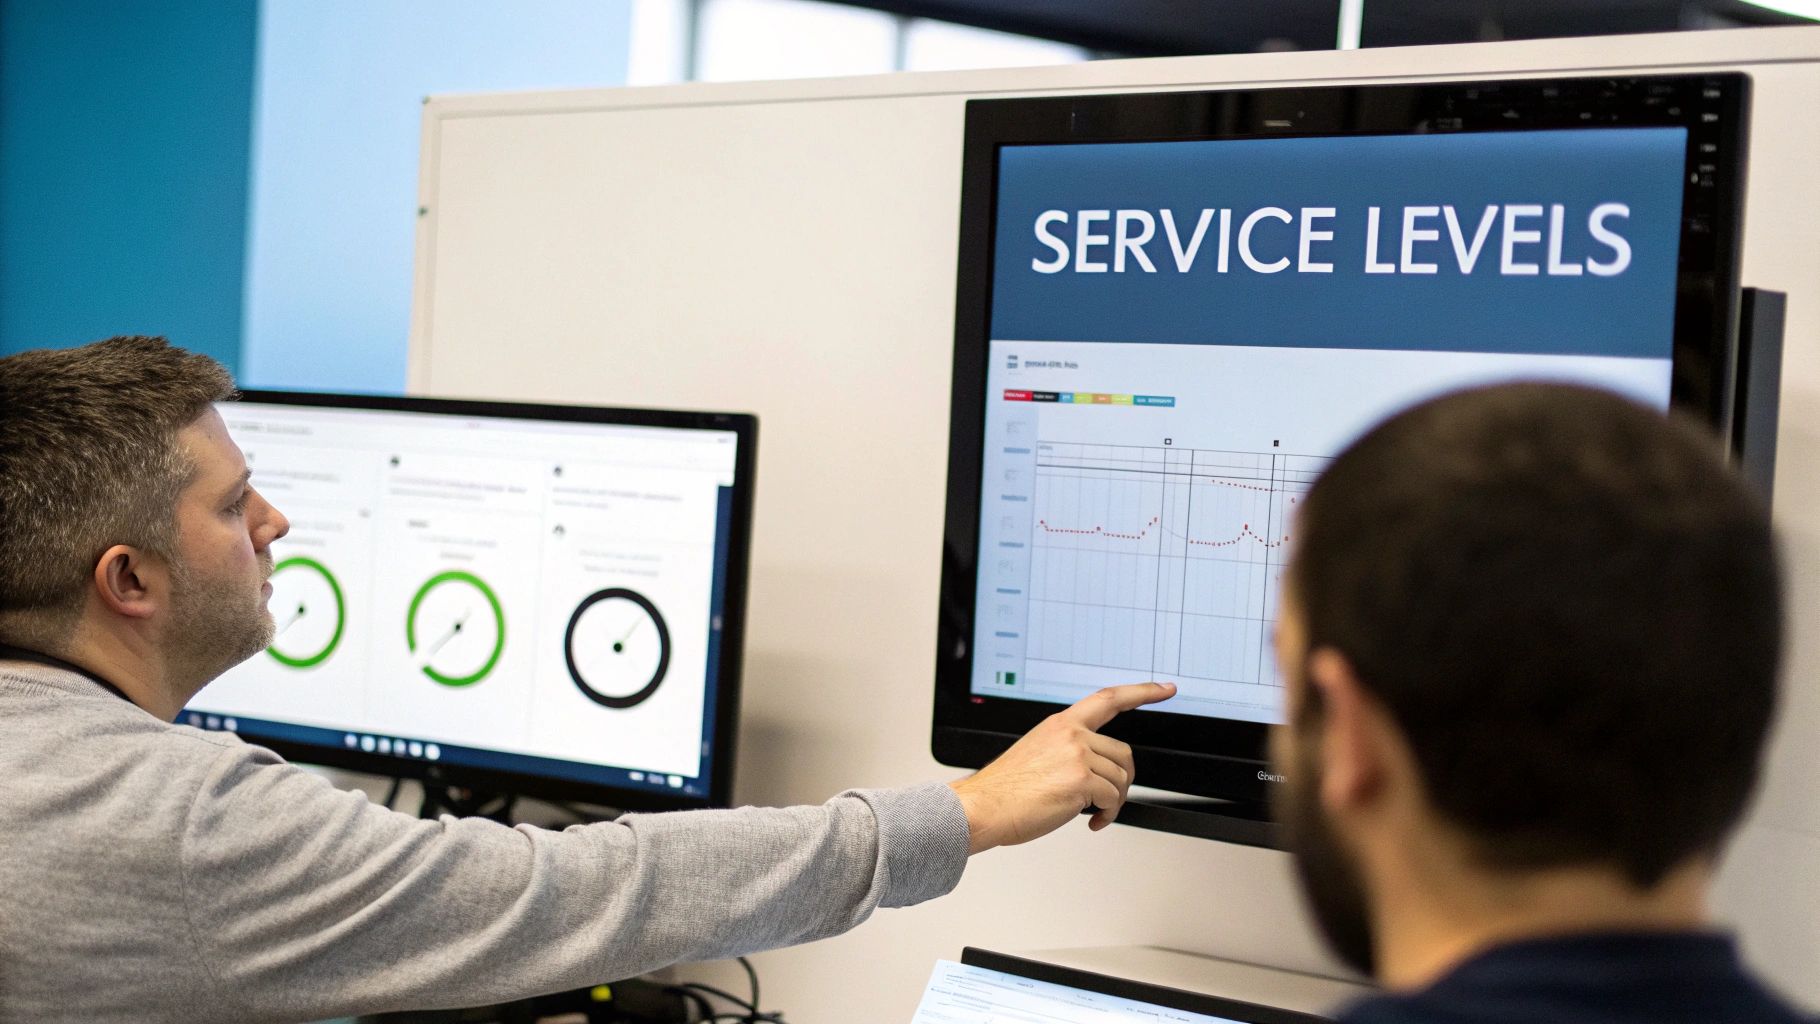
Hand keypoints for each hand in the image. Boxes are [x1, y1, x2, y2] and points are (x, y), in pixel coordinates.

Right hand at [947, 682, 1176, 853]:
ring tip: (1093, 813)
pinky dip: (1108, 814)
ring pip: (1120, 779)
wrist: (983, 807)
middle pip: (1123, 753)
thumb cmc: (1004, 790)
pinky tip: (1092, 821)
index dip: (1142, 692)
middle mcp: (1071, 734)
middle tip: (1107, 799)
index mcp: (1060, 724)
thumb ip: (1066, 751)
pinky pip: (1113, 799)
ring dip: (1113, 802)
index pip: (1109, 699)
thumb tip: (1093, 772)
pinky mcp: (1081, 780)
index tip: (1165, 688)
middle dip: (1122, 780)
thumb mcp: (1036, 754)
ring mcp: (1077, 755)